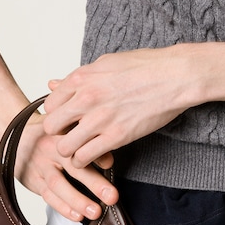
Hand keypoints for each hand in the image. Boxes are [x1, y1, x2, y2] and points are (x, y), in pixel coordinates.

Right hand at [13, 112, 118, 223]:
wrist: (15, 133)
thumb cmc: (49, 132)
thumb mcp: (64, 127)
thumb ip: (85, 139)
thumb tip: (109, 158)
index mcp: (60, 133)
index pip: (79, 143)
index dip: (95, 154)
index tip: (110, 164)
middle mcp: (49, 149)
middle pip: (72, 166)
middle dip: (94, 183)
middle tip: (111, 196)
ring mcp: (40, 165)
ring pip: (58, 184)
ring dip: (77, 200)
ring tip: (95, 212)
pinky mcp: (33, 180)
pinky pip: (48, 195)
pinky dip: (62, 207)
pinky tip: (77, 216)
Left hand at [42, 47, 198, 168]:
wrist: (175, 76)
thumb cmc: (144, 66)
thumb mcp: (104, 63)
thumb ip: (77, 78)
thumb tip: (54, 84)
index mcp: (81, 78)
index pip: (49, 104)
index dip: (56, 113)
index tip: (65, 118)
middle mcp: (86, 98)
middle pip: (51, 125)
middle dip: (58, 133)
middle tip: (69, 134)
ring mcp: (100, 118)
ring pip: (64, 146)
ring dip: (69, 150)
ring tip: (79, 148)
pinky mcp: (116, 136)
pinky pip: (85, 157)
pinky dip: (84, 160)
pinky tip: (91, 156)